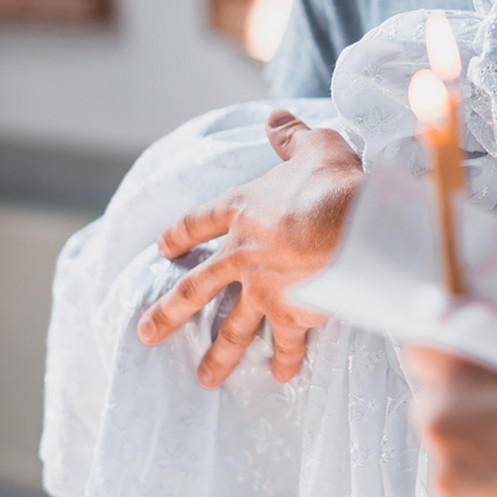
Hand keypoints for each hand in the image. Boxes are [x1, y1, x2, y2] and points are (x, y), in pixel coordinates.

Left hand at [137, 110, 364, 387]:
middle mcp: (242, 256)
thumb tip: (276, 118)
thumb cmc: (330, 182)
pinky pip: (286, 342)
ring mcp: (264, 289)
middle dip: (170, 312)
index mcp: (241, 211)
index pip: (198, 223)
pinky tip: (280, 377)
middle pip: (196, 288)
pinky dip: (284, 359)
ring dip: (218, 353)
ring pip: (233, 327)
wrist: (350, 226)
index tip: (161, 249)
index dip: (179, 235)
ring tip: (204, 378)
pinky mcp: (293, 313)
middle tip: (147, 334)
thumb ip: (291, 136)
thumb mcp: (313, 145)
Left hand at [406, 348, 496, 496]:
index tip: (476, 352)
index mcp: (455, 391)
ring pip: (458, 453)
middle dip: (473, 403)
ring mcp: (452, 494)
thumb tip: (479, 331)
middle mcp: (440, 444)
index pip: (425, 350)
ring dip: (488, 450)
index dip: (455, 348)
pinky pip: (473, 495)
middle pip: (440, 405)